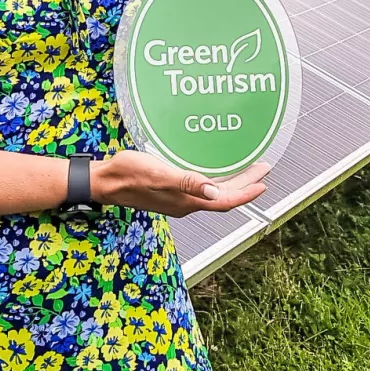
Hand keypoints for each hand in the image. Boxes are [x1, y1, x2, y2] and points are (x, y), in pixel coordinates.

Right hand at [92, 149, 270, 216]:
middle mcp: (186, 203)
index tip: (263, 182)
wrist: (106, 180)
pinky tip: (216, 167)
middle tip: (263, 168)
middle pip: (223, 197)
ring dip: (232, 181)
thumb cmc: (130, 174)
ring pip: (214, 192)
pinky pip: (201, 186)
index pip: (224, 202)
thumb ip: (187, 183)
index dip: (246, 193)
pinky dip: (215, 178)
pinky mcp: (171, 189)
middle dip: (245, 184)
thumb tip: (214, 192)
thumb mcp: (159, 175)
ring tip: (248, 168)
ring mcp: (178, 198)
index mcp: (186, 202)